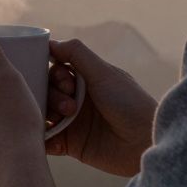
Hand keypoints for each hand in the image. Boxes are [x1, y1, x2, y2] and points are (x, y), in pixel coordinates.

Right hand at [45, 39, 157, 176]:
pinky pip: (46, 140)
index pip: (55, 71)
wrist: (145, 142)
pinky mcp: (69, 144)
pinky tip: (44, 136)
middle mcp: (76, 99)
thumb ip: (76, 54)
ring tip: (63, 120)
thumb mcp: (104, 73)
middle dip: (52, 96)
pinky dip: (41, 138)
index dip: (54, 75)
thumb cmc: (130, 104)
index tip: (66, 82)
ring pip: (42, 113)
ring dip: (45, 115)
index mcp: (85, 80)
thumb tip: (50, 42)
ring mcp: (71, 122)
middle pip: (45, 92)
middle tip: (69, 106)